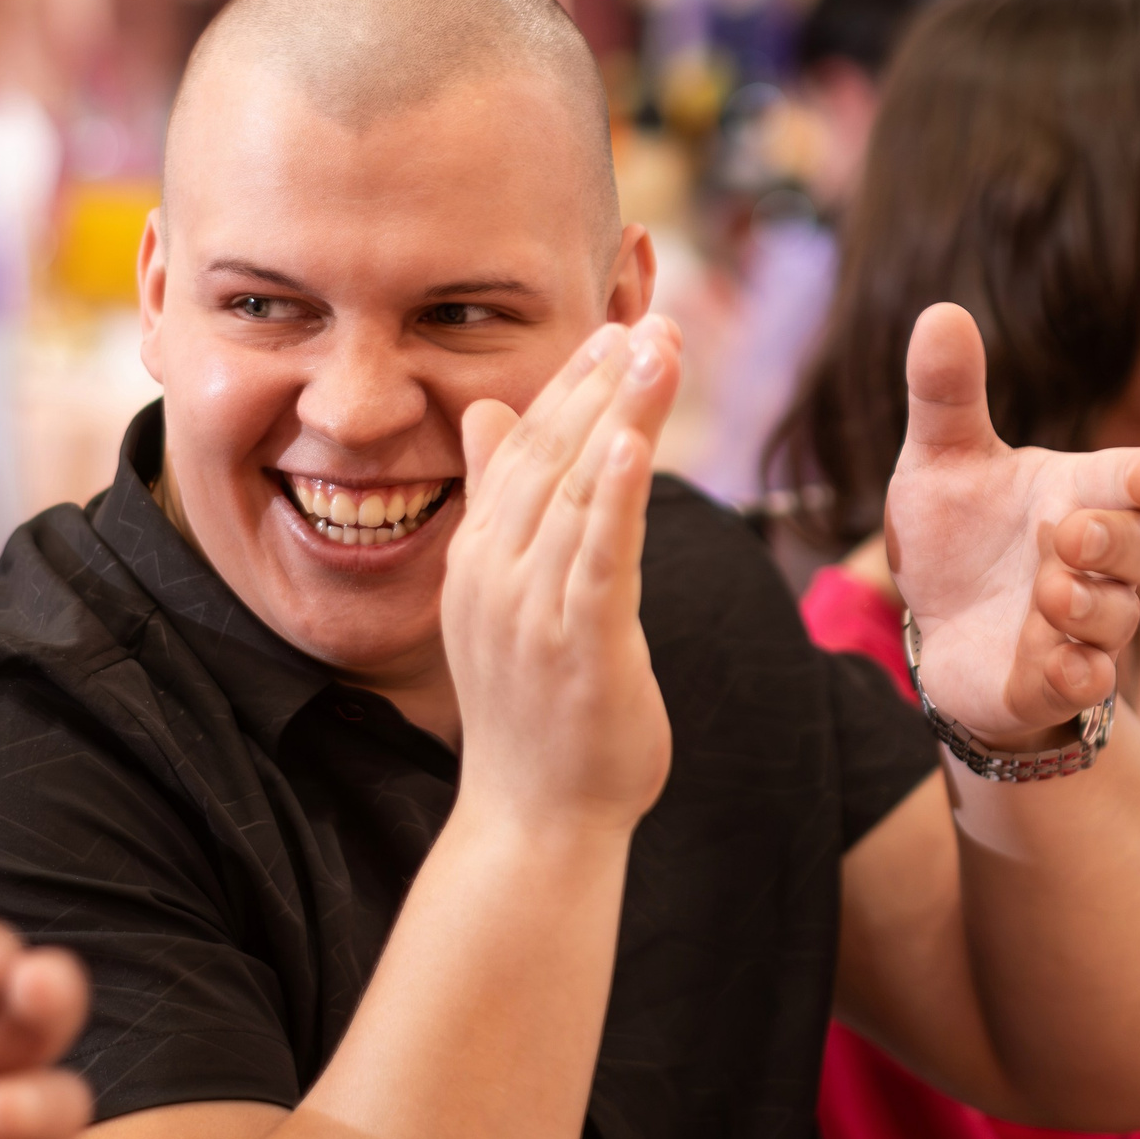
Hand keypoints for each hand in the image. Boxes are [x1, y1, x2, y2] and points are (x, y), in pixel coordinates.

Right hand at [445, 315, 681, 831]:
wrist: (533, 819)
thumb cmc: (532, 712)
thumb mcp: (503, 597)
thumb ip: (499, 505)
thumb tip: (490, 415)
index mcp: (480, 556)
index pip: (525, 449)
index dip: (570, 385)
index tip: (613, 328)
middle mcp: (495, 571)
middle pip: (551, 456)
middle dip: (602, 383)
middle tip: (651, 319)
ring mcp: (532, 608)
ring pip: (578, 491)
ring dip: (621, 413)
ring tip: (659, 348)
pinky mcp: (579, 644)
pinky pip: (599, 557)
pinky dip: (615, 495)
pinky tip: (634, 441)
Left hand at [882, 304, 1139, 744]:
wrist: (941, 627)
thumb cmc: (958, 534)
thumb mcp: (938, 461)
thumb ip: (947, 395)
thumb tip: (941, 311)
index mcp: (1073, 493)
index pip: (1127, 478)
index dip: (1138, 477)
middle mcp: (1092, 560)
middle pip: (1139, 547)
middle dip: (1113, 542)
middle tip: (1069, 536)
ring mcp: (1080, 624)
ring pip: (1115, 619)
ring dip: (1088, 608)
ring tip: (1048, 592)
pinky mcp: (1054, 679)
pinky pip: (1084, 683)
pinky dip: (1073, 673)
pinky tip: (1053, 663)